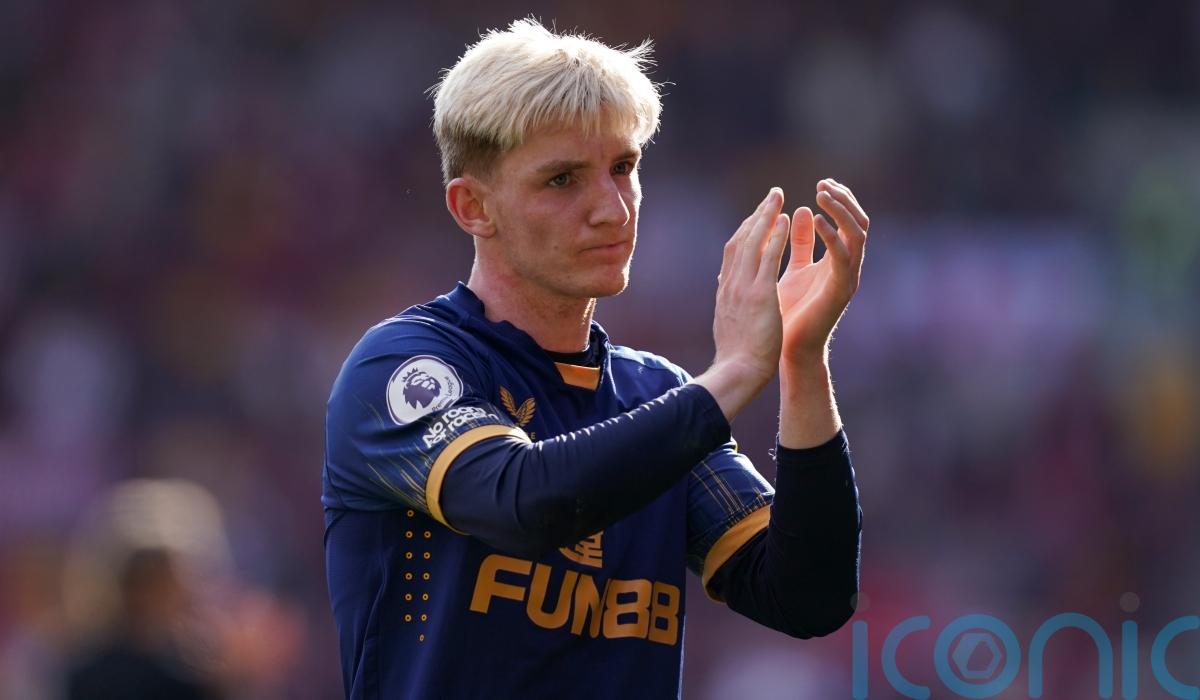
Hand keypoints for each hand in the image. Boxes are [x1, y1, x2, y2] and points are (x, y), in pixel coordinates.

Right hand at [693, 188, 789, 420]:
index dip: (746, 231)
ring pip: (752, 242)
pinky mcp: (759, 294)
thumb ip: (731, 306)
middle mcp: (731, 284)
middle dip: (756, 216)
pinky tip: (785, 220)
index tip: (758, 217)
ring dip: (765, 216)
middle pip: (740, 240)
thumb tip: (729, 299)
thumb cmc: (737, 357)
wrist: (738, 371)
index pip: (734, 253)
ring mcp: (743, 287)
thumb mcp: (729, 324)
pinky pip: (768, 258)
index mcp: (726, 291)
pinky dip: (775, 236)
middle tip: (771, 196)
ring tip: (778, 197)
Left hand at [778, 179, 868, 365]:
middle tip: (824, 184)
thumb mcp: (794, 267)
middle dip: (844, 200)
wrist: (789, 349)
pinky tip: (816, 220)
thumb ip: (800, 242)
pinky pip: (844, 257)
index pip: (849, 221)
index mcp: (838, 260)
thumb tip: (801, 210)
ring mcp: (848, 278)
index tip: (823, 181)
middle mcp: (848, 267)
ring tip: (822, 195)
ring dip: (841, 212)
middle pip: (859, 223)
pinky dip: (832, 237)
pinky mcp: (841, 291)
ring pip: (858, 235)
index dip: (840, 199)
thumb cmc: (789, 312)